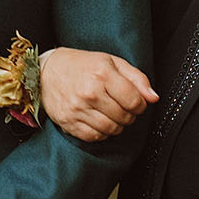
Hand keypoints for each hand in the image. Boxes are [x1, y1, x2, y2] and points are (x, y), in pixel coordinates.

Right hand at [40, 47, 156, 141]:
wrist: (45, 72)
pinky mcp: (68, 122)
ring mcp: (78, 109)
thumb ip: (136, 78)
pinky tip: (98, 120)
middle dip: (129, 115)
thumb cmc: (80, 65)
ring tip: (111, 113)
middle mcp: (90, 92)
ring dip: (117, 125)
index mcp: (102, 73)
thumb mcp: (110, 62)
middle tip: (122, 107)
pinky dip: (102, 132)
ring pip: (112, 129)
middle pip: (125, 117)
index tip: (135, 101)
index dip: (140, 104)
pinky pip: (95, 137)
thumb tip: (154, 97)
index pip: (135, 101)